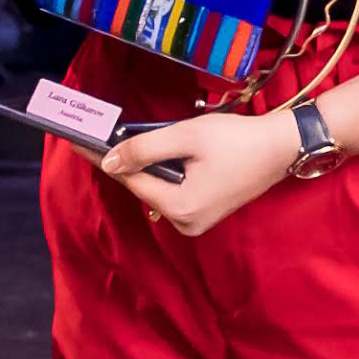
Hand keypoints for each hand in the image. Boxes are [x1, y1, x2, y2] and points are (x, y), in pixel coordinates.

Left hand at [100, 107, 296, 238]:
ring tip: (124, 140)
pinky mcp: (204, 214)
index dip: (103, 158)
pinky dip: (163, 173)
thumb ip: (144, 149)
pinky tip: (157, 154)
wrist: (282, 147)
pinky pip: (172, 192)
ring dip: (145, 166)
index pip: (130, 180)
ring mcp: (196, 222)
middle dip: (125, 161)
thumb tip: (109, 161)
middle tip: (98, 135)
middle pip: (142, 187)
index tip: (76, 141)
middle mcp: (185, 222)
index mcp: (180, 207)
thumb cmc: (237, 140)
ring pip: (157, 189)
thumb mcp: (187, 137)